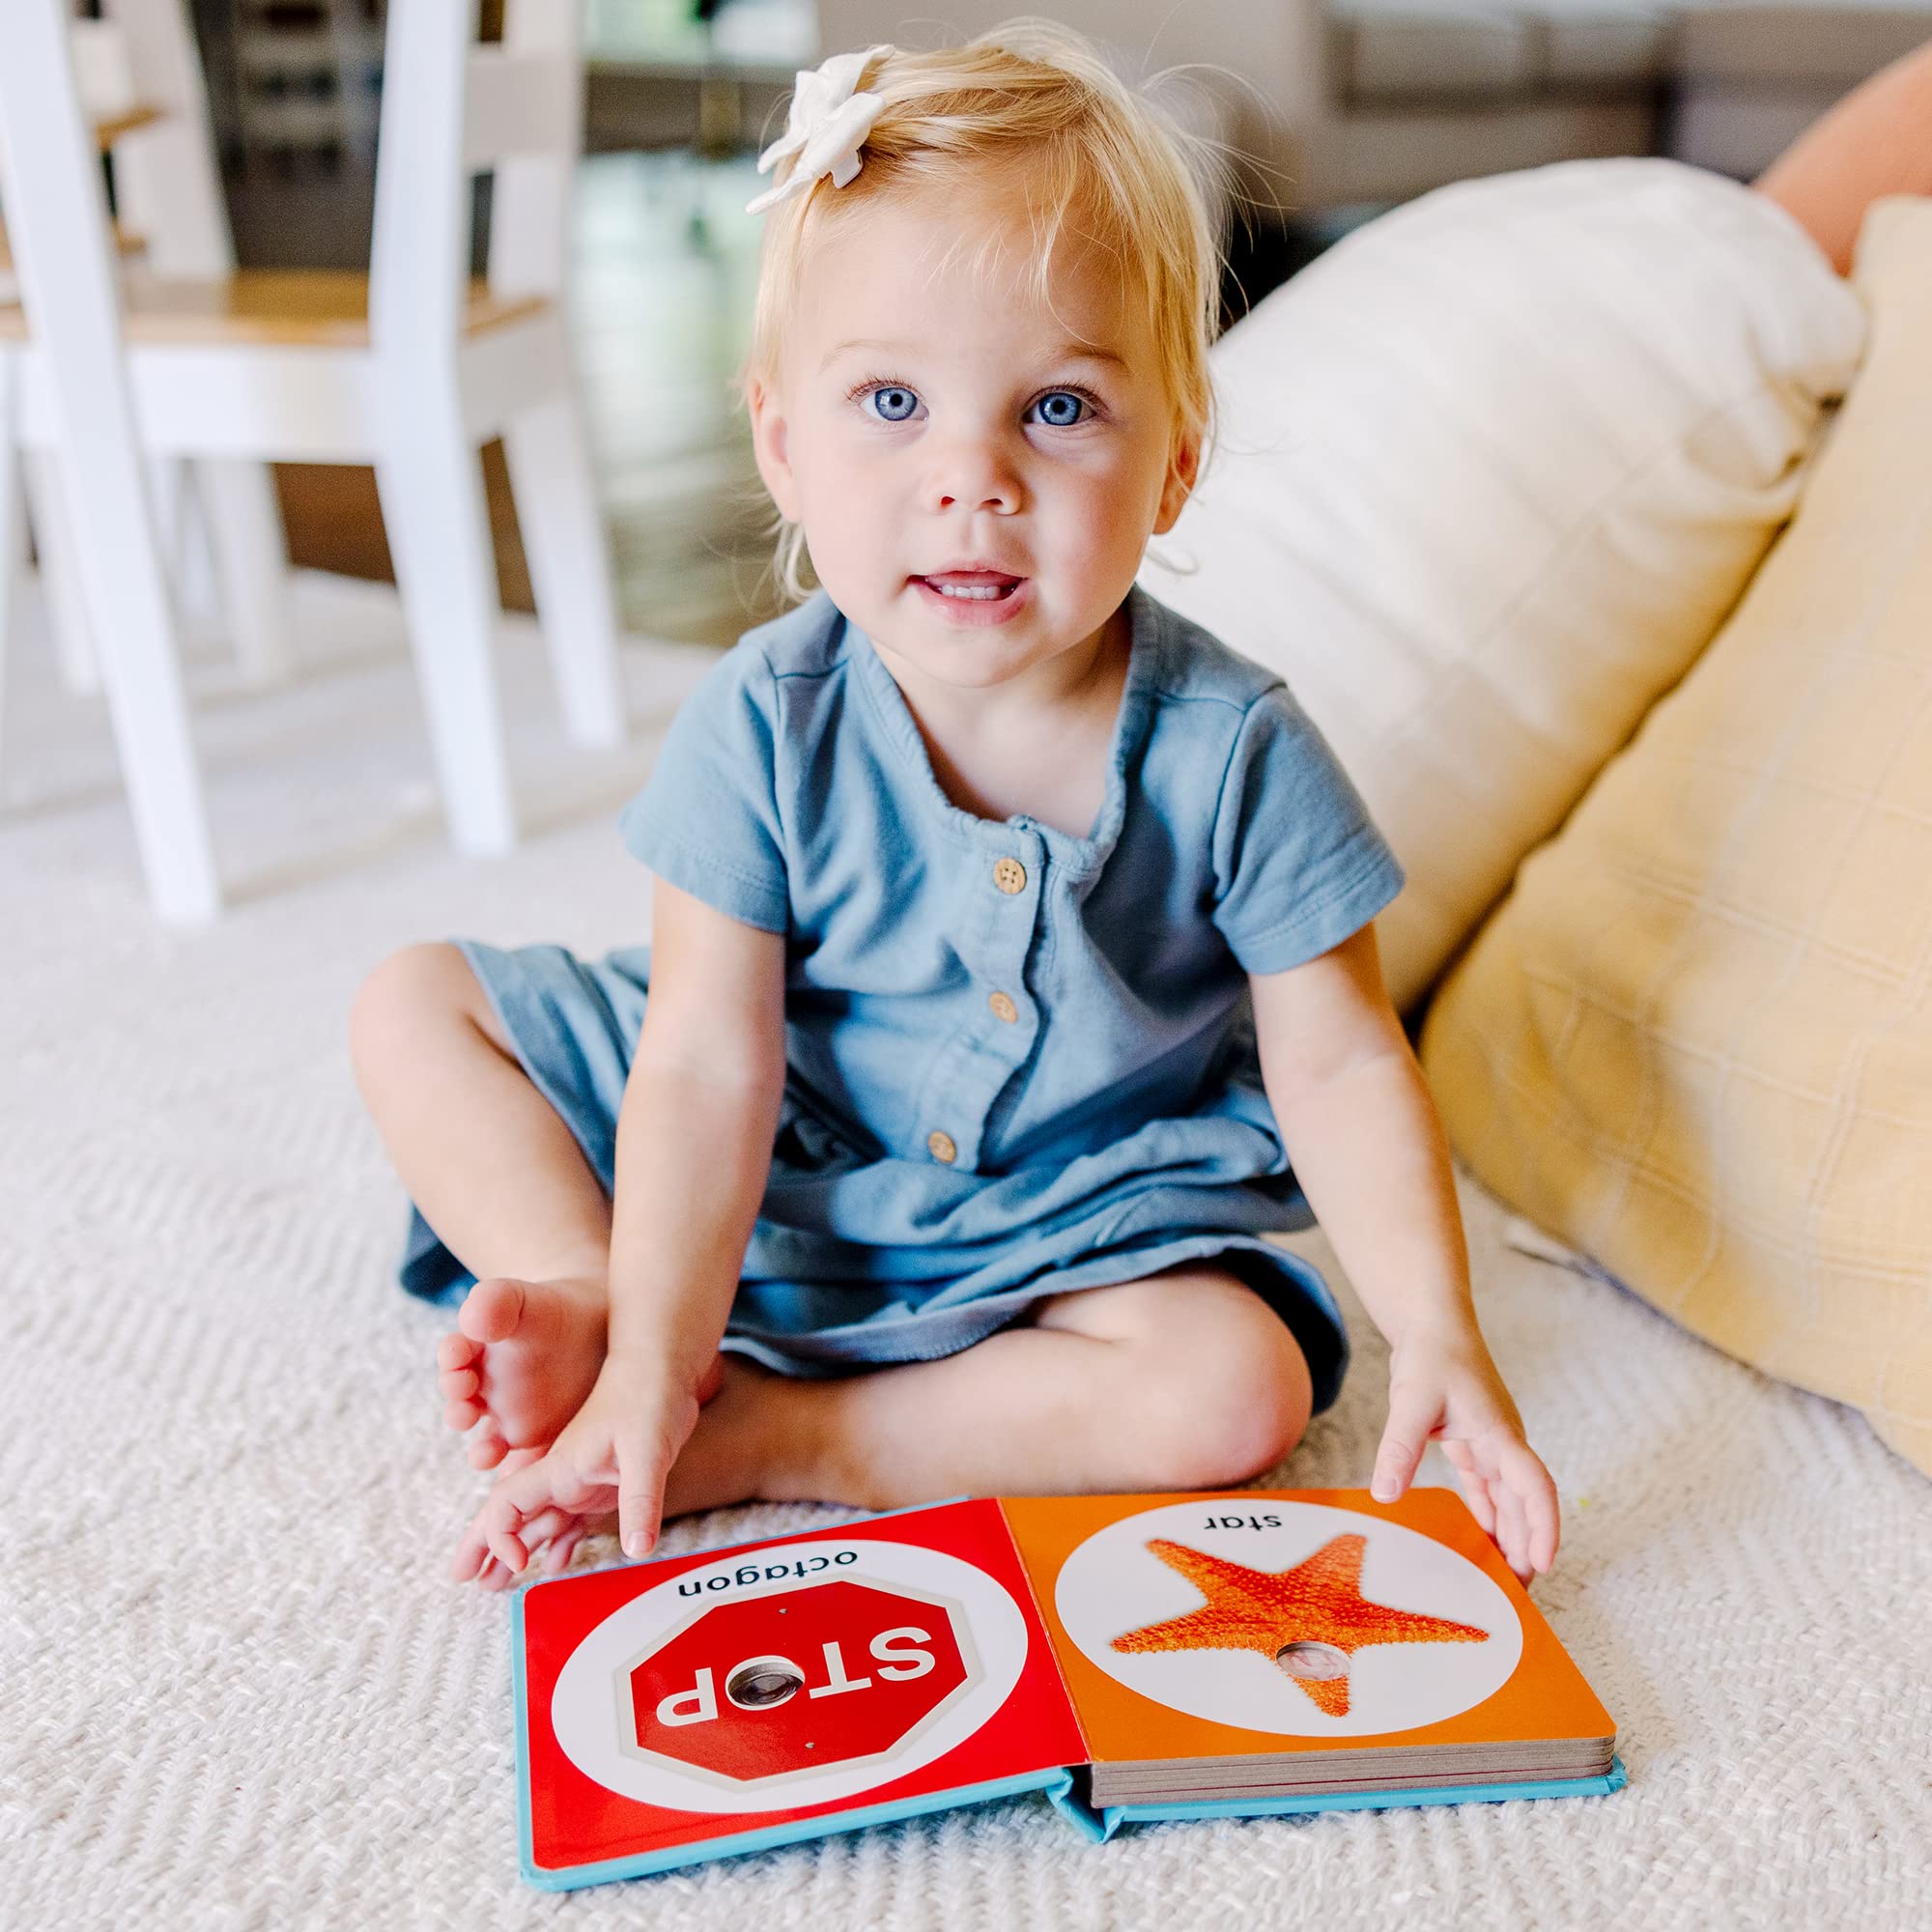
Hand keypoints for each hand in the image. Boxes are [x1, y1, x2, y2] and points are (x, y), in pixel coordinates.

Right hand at [449, 1349, 705, 1587]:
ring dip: (518, 1549)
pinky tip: (556, 1562)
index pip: (507, 1503)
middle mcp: (564, 1475)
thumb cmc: (651, 1398)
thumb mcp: (648, 1451)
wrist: (664, 1366)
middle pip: (511, 1513)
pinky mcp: (605, 1481)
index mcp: (560, 1466)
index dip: (499, 1536)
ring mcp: (583, 1479)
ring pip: (540, 1519)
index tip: (519, 1565)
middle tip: (461, 1578)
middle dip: (484, 1545)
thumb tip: (637, 1551)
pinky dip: (561, 1541)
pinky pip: (574, 1517)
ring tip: (496, 1582)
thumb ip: (640, 1500)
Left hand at [1370, 1319, 1558, 1582]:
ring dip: (1510, 1536)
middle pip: (1526, 1504)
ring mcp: (1492, 1445)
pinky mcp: (1474, 1444)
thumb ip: (1400, 1447)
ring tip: (1505, 1578)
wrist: (1433, 1325)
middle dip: (1527, 1545)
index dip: (1543, 1525)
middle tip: (1519, 1593)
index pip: (1535, 1486)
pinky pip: (1487, 1489)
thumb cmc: (1432, 1355)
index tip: (1543, 1561)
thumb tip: (1385, 1494)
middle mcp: (1504, 1444)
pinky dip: (1487, 1516)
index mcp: (1501, 1434)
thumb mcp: (1412, 1400)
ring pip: (1509, 1501)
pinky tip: (1483, 1542)